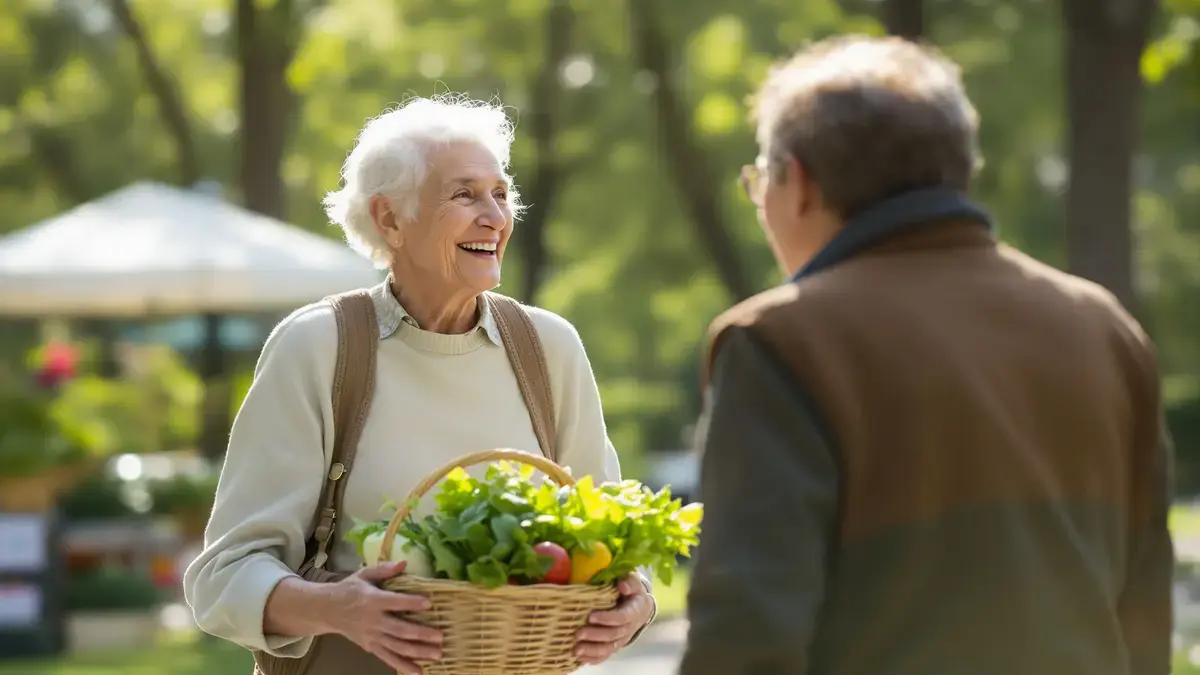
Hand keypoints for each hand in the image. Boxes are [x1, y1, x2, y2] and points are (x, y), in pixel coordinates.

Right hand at [326, 561, 442, 673]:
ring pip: (397, 647)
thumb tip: (404, 562)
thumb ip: (384, 569)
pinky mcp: (370, 647)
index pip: (395, 602)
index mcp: (373, 600)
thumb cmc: (349, 589)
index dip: (412, 602)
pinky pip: (388, 658)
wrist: (326, 610)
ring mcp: (372, 636)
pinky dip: (403, 666)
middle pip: (399, 629)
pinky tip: (419, 672)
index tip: (429, 603)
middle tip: (440, 636)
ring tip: (437, 654)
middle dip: (421, 634)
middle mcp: (374, 621)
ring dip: (418, 652)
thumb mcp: (364, 574)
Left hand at [574, 574, 655, 664]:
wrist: (639, 607)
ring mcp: (622, 639)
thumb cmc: (632, 592)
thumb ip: (629, 582)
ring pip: (609, 648)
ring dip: (592, 650)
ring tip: (576, 650)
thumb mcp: (633, 583)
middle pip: (613, 635)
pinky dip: (593, 658)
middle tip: (578, 633)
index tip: (590, 616)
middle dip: (595, 635)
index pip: (621, 618)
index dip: (607, 618)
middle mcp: (628, 628)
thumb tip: (622, 585)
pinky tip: (580, 659)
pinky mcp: (615, 645)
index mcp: (633, 612)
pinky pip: (605, 655)